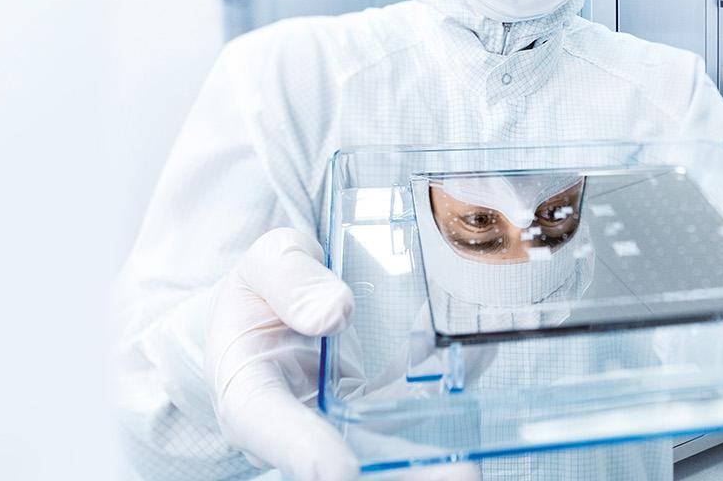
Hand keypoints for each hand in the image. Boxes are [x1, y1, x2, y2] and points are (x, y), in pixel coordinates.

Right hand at [206, 228, 477, 480]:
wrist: (284, 295)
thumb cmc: (266, 285)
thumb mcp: (268, 262)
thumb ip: (291, 280)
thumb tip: (333, 313)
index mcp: (250, 387)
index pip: (267, 424)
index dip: (302, 450)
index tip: (339, 471)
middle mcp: (297, 419)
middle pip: (335, 460)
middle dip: (385, 471)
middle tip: (446, 477)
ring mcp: (340, 421)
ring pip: (378, 449)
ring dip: (420, 462)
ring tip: (461, 469)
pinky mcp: (377, 410)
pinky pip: (411, 413)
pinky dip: (443, 404)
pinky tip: (473, 385)